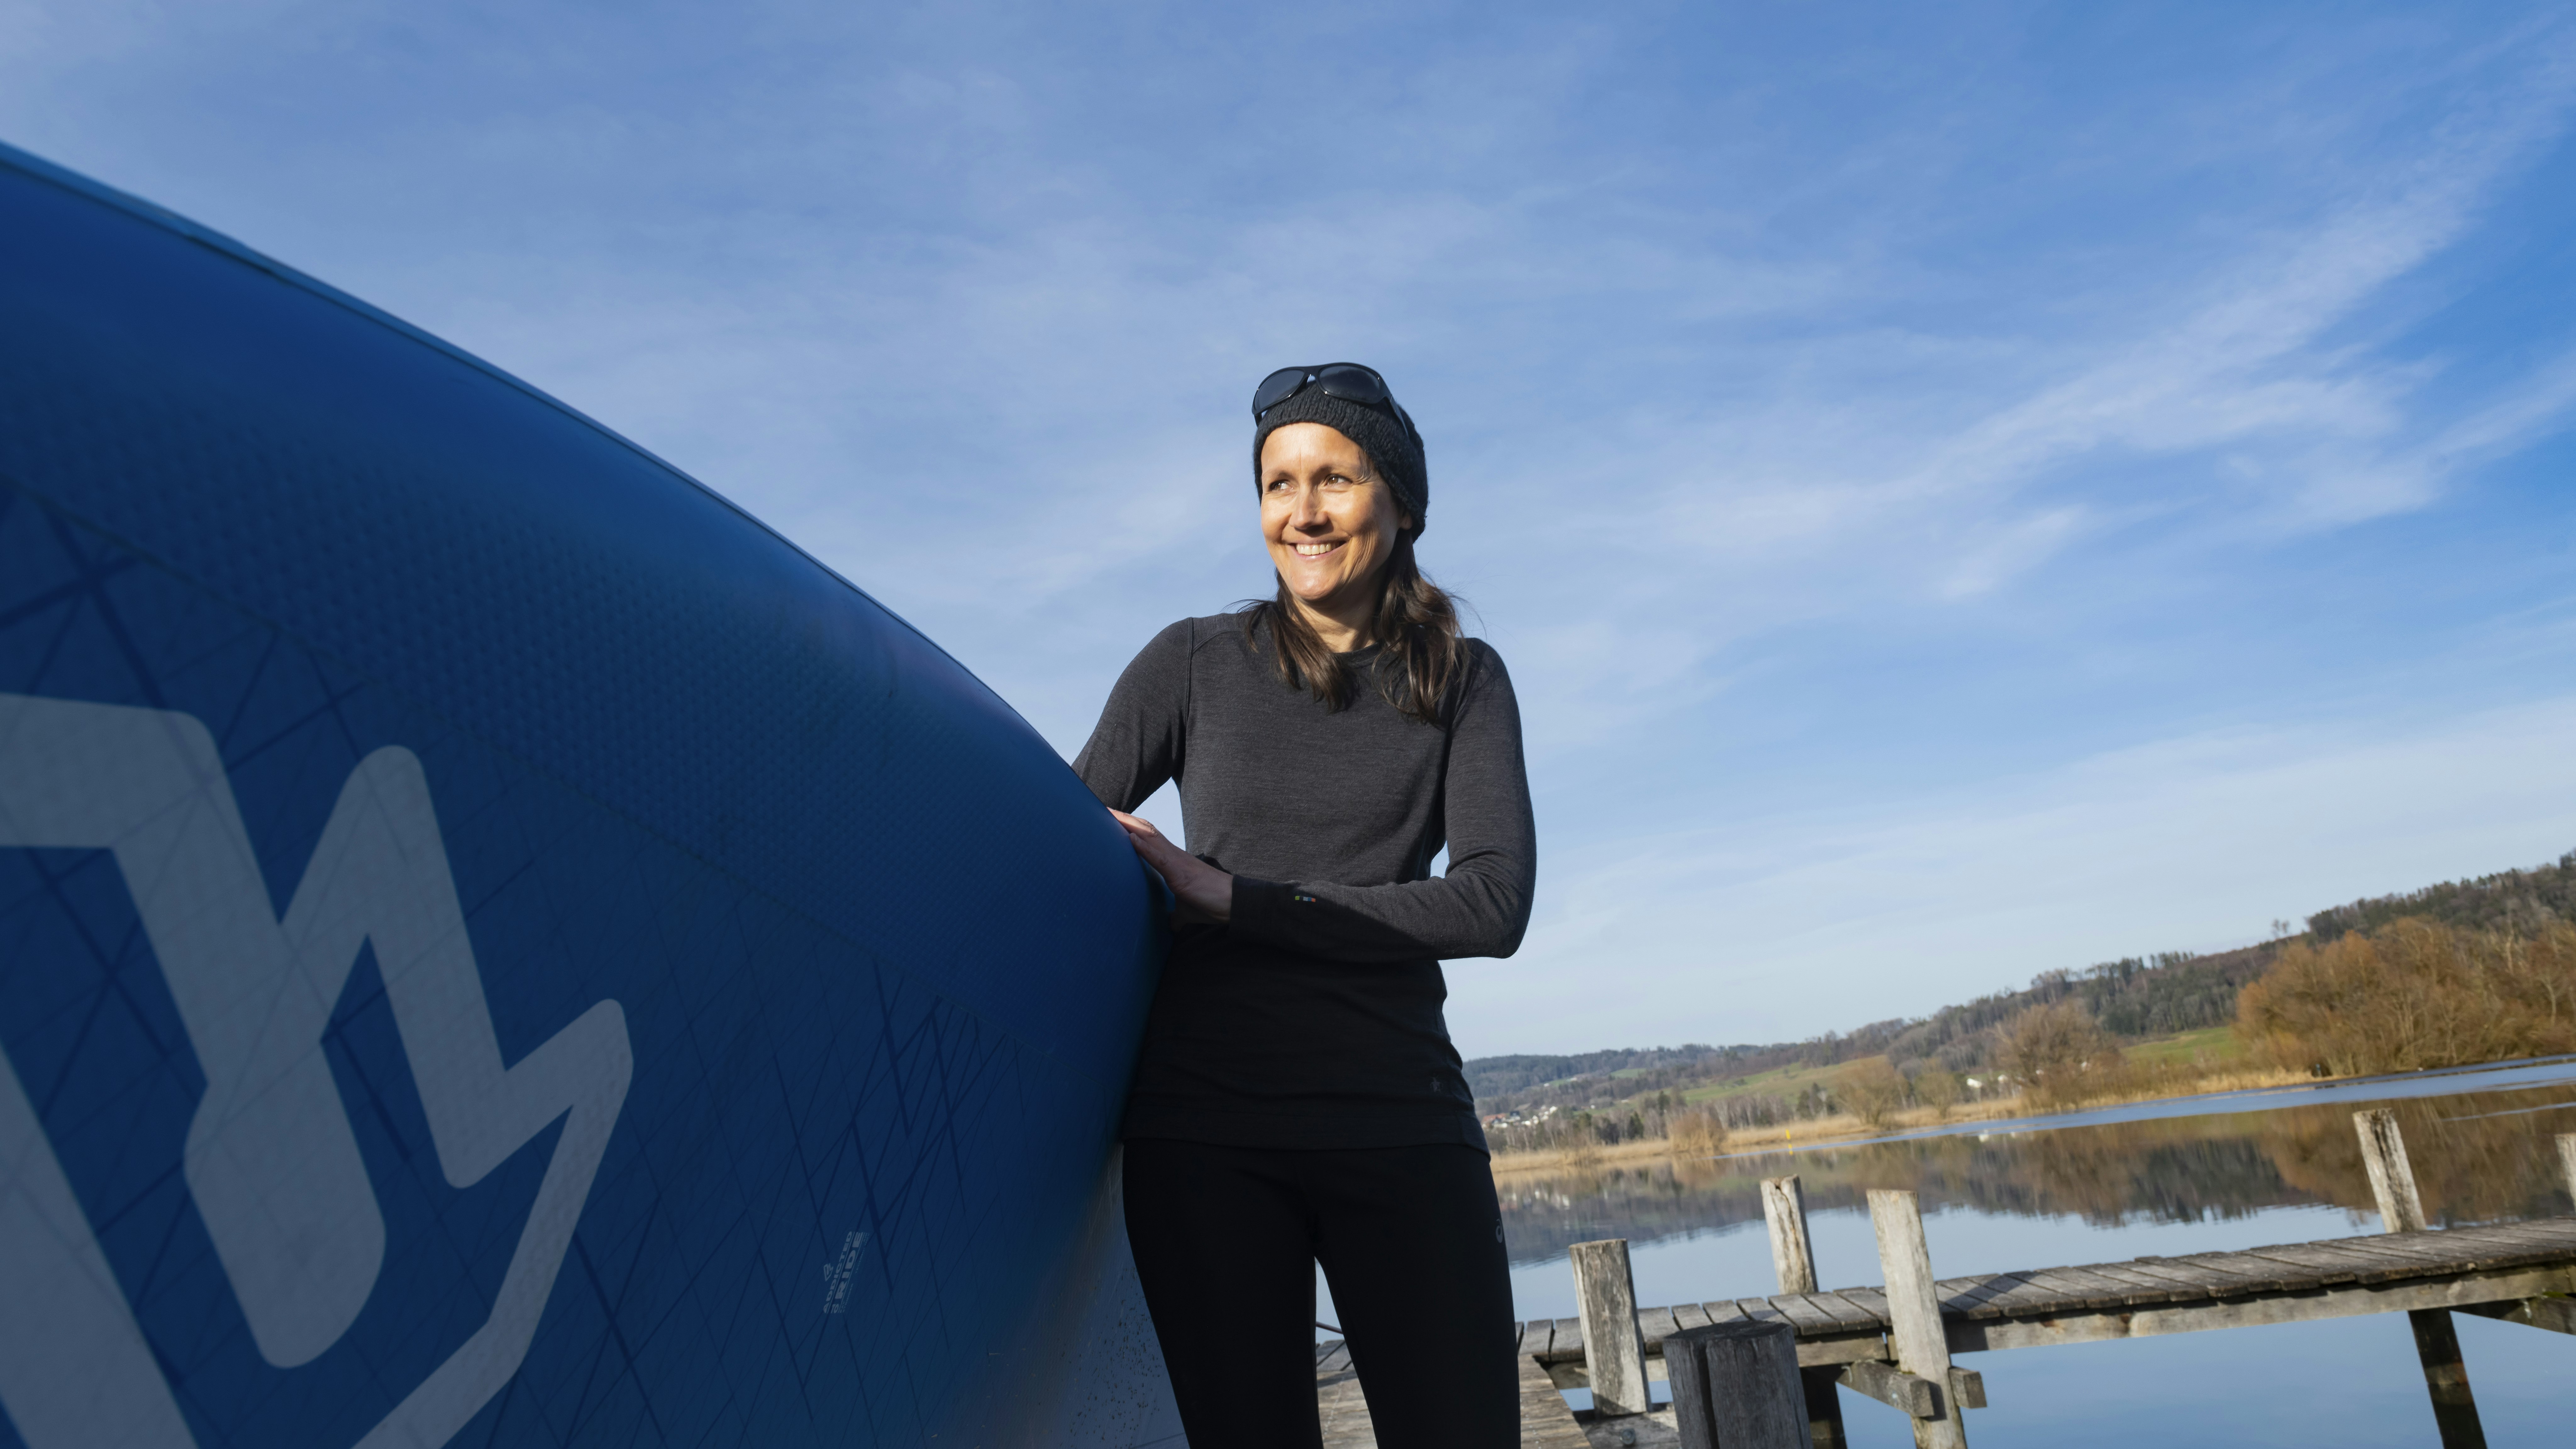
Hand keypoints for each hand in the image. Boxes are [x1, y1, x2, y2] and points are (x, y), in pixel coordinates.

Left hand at [1110, 809, 1232, 924]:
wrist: (1233, 904)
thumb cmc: (1211, 904)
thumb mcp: (1186, 910)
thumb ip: (1176, 915)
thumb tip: (1171, 925)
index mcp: (1171, 861)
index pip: (1148, 838)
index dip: (1131, 827)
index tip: (1112, 819)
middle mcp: (1172, 855)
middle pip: (1145, 830)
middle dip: (1124, 819)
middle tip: (1102, 808)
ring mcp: (1176, 861)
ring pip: (1149, 837)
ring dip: (1129, 825)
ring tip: (1109, 814)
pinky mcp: (1180, 873)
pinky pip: (1158, 857)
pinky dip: (1143, 847)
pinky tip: (1130, 838)